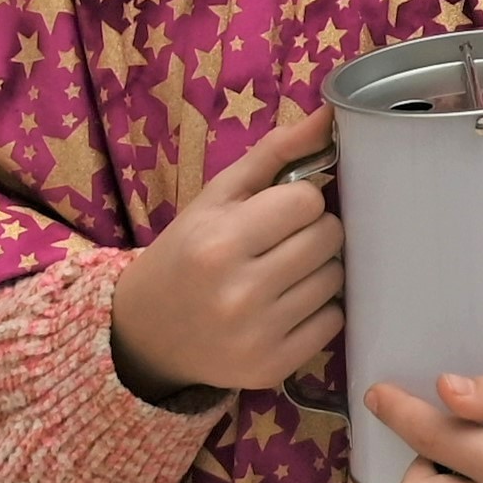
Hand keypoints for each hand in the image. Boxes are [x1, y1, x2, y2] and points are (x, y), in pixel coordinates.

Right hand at [107, 105, 342, 399]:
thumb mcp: (217, 198)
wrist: (145, 334)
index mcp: (220, 242)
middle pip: (330, 238)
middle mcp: (239, 292)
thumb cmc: (187, 253)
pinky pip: (334, 321)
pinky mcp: (272, 368)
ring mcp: (257, 335)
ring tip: (282, 274)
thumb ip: (275, 153)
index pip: (309, 201)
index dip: (300, 201)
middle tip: (282, 243)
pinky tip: (285, 306)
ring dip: (319, 270)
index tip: (277, 212)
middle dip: (314, 232)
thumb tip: (329, 114)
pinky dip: (319, 310)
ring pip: (337, 279)